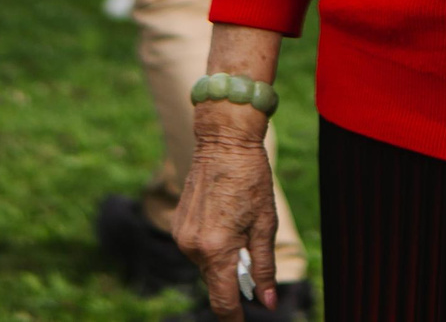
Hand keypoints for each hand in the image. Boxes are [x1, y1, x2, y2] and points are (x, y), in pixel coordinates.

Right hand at [172, 102, 277, 319]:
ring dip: (223, 258)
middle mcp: (192, 247)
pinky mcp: (177, 224)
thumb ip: (264, 267)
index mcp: (217, 249)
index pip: (222, 300)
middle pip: (214, 281)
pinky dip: (212, 244)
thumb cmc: (250, 179)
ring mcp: (181, 235)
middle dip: (233, 277)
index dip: (234, 316)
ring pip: (206, 264)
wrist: (223, 141)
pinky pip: (197, 247)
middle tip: (252, 249)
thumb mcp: (265, 224)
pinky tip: (225, 220)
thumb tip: (268, 302)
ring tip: (239, 226)